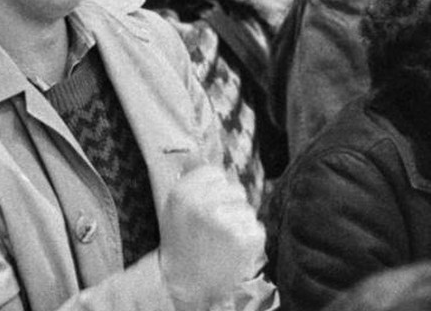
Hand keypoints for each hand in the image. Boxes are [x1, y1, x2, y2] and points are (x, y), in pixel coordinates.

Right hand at [159, 165, 265, 309]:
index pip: (214, 172)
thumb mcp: (174, 207)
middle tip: (214, 228)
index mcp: (183, 192)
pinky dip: (249, 238)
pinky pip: (256, 226)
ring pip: (246, 208)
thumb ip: (188, 179)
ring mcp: (226, 221)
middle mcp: (204, 203)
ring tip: (221, 240)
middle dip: (229, 205)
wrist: (186, 282)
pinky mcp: (246, 237)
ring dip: (239, 222)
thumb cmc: (180, 241)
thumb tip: (196, 150)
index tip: (206, 207)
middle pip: (234, 189)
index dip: (214, 189)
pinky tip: (231, 249)